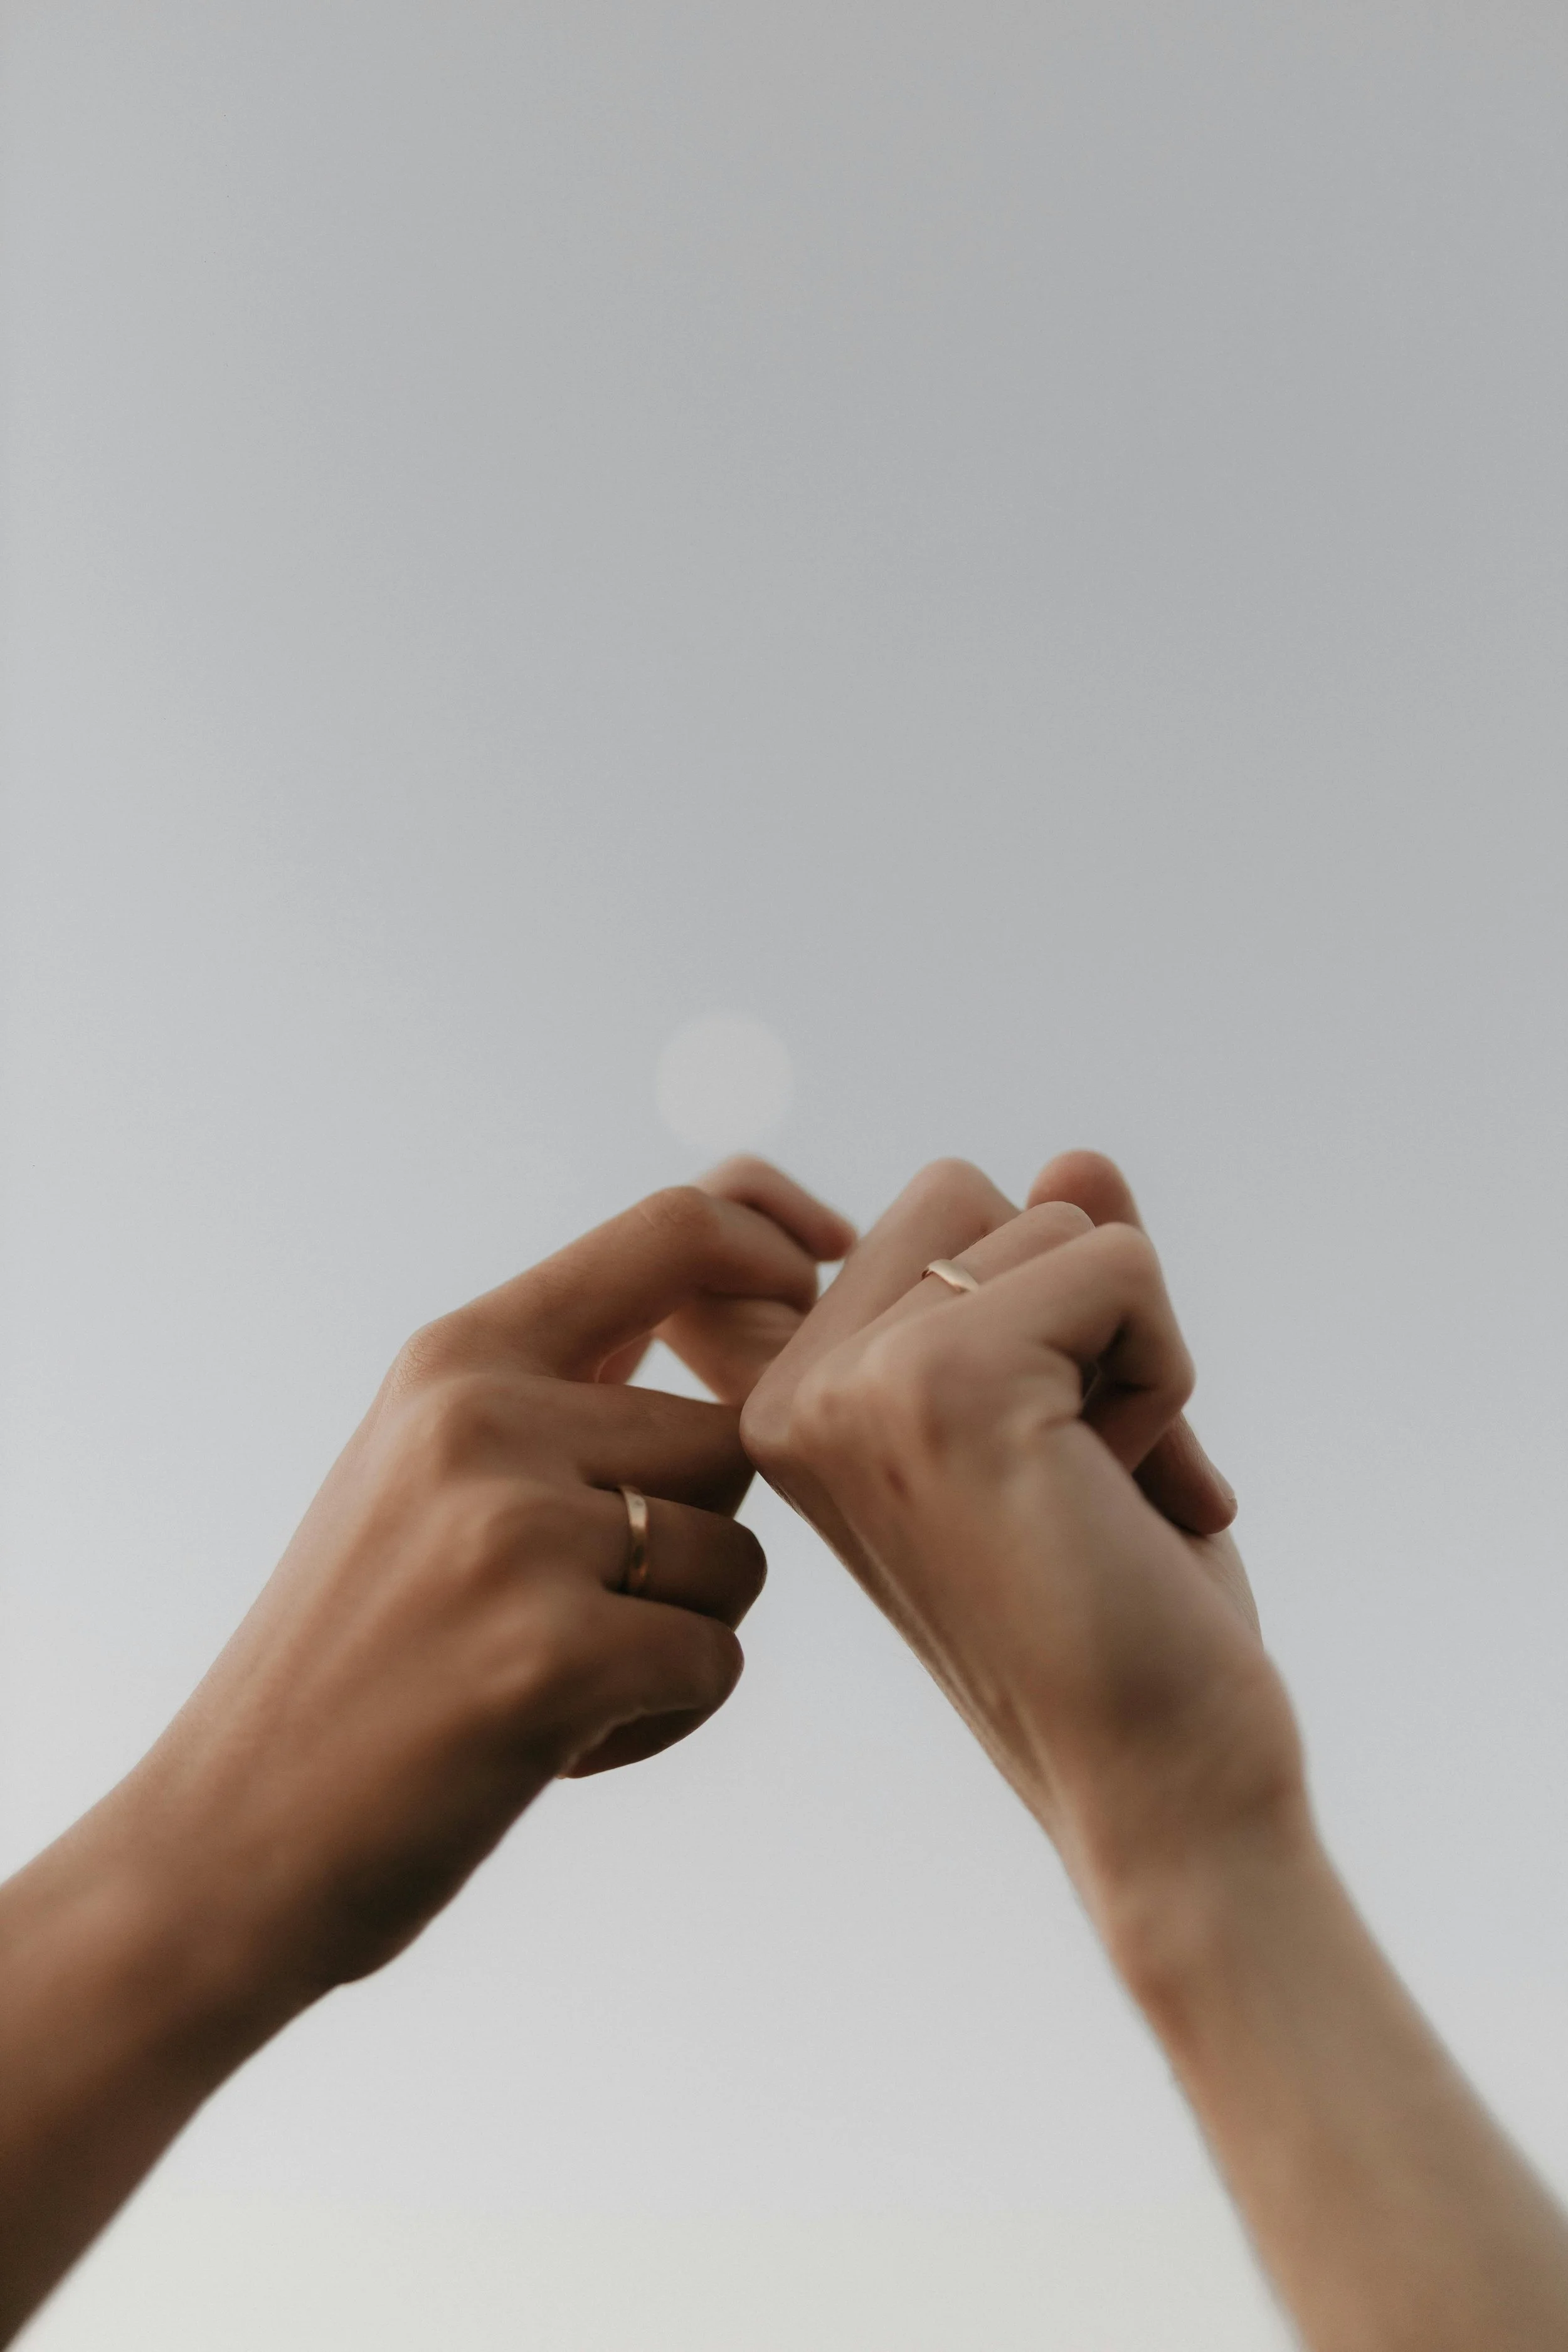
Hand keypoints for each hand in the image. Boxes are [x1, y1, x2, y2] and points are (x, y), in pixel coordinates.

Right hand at [0, 1167, 848, 2337]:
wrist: (223, 1845)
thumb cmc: (358, 1658)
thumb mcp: (429, 1468)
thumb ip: (564, 1379)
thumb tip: (734, 1290)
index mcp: (456, 1356)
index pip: (672, 1227)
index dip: (775, 1239)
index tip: (821, 1275)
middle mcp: (482, 1418)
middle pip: (733, 1430)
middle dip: (703, 1530)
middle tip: (583, 1611)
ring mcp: (513, 1534)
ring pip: (737, 1553)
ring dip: (682, 1633)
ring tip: (554, 1678)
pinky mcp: (549, 1658)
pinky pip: (716, 1661)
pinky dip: (664, 1719)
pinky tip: (554, 1745)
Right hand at [742, 1153, 1294, 1913]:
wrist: (1161, 1790)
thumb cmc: (1116, 1616)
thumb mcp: (1071, 1412)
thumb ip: (1046, 1278)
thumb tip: (1076, 1156)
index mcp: (787, 1406)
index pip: (867, 1215)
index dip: (963, 1248)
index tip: (1032, 1356)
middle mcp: (794, 1394)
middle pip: (963, 1193)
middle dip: (1072, 1306)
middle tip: (1091, 1467)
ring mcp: (855, 1386)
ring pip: (1047, 1215)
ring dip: (1129, 1343)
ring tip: (1109, 1487)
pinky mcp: (945, 1383)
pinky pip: (1116, 1262)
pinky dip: (1166, 1369)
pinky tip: (1137, 1495)